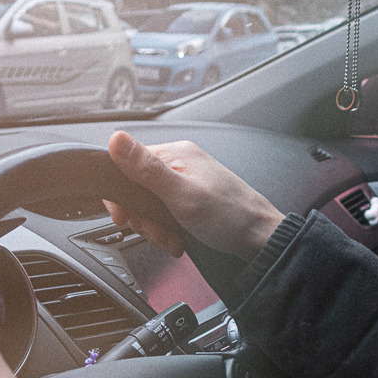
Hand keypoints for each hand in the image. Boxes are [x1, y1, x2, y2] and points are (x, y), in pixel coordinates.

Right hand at [105, 131, 285, 259]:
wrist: (260, 239)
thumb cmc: (230, 217)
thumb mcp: (182, 195)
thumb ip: (147, 170)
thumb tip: (116, 139)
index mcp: (176, 154)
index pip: (127, 165)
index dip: (121, 195)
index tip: (125, 217)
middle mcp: (180, 163)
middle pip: (137, 189)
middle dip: (143, 217)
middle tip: (157, 232)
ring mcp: (186, 181)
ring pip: (150, 205)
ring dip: (156, 227)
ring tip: (172, 238)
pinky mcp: (192, 199)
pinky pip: (166, 213)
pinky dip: (168, 230)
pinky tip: (179, 238)